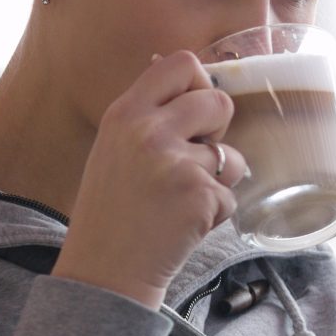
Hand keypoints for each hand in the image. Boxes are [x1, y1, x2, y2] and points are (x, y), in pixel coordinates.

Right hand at [53, 51, 251, 309]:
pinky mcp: (199, 195)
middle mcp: (148, 131)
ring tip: (180, 201)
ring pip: (231, 156)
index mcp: (125, 113)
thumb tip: (197, 81)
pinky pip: (230, 195)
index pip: (180, 63)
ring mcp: (175, 163)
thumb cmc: (112, 212)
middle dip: (218, 131)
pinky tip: (182, 225)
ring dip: (218, 181)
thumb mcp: (114, 149)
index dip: (199, 84)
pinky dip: (215, 214)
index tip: (194, 112)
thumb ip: (149, 116)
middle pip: (218, 101)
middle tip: (193, 161)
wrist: (104, 272)